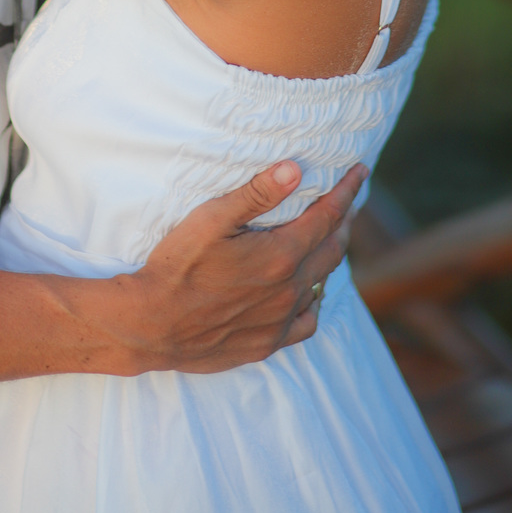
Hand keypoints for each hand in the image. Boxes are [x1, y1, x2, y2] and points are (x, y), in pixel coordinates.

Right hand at [107, 160, 367, 374]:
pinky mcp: (268, 343)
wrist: (151, 324)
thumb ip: (255, 194)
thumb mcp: (210, 219)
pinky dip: (315, 300)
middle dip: (343, 220)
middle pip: (333, 248)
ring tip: (329, 239)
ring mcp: (281, 321)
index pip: (328, 215)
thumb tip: (295, 169)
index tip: (360, 171)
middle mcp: (290, 290)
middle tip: (345, 200)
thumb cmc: (176, 265)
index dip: (347, 190)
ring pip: (323, 284)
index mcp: (280, 255)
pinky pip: (308, 321)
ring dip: (330, 257)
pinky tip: (308, 291)